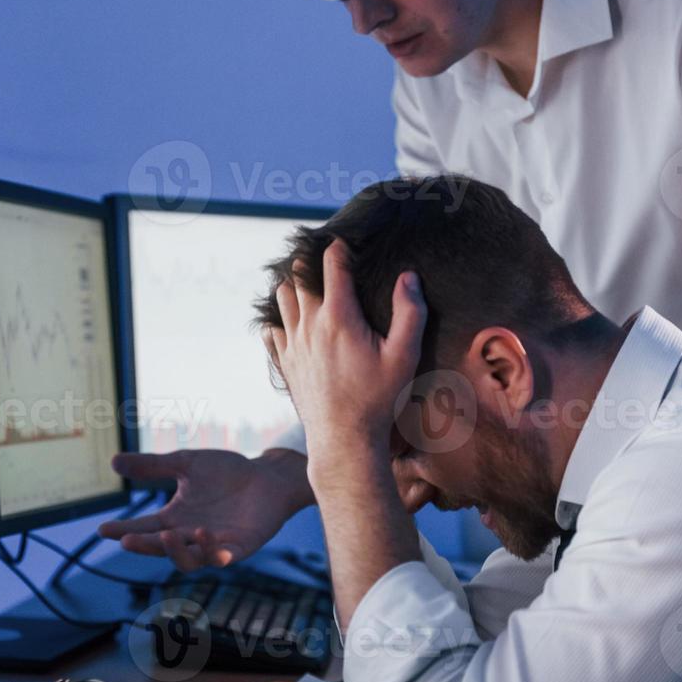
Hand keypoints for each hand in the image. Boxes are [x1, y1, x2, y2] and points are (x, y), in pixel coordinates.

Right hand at [96, 449, 311, 571]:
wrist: (267, 477)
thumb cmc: (228, 472)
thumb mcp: (185, 464)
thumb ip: (153, 466)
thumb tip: (114, 461)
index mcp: (176, 519)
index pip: (144, 527)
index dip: (124, 530)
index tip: (103, 529)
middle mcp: (191, 536)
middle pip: (162, 548)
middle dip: (144, 546)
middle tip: (126, 539)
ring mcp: (215, 545)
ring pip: (190, 560)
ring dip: (176, 551)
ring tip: (166, 534)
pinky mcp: (240, 547)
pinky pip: (224, 558)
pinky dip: (215, 554)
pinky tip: (205, 539)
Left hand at [271, 241, 426, 479]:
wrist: (344, 440)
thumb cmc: (378, 400)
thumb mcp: (404, 356)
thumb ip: (410, 313)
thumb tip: (408, 277)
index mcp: (338, 316)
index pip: (332, 265)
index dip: (338, 247)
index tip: (346, 241)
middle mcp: (309, 324)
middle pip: (297, 276)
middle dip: (309, 262)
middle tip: (325, 259)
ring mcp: (292, 344)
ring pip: (281, 298)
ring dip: (291, 286)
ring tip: (308, 284)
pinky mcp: (285, 362)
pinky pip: (271, 329)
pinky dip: (279, 318)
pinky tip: (292, 321)